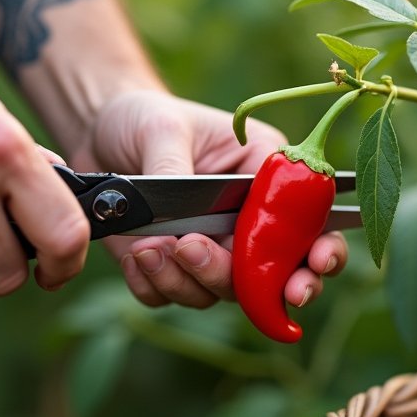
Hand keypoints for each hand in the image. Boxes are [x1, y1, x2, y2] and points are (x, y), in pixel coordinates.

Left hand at [73, 89, 348, 308]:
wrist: (97, 131)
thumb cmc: (144, 117)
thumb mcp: (163, 129)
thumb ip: (175, 173)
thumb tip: (175, 228)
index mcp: (268, 179)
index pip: (310, 223)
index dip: (320, 253)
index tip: (313, 267)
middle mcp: (248, 223)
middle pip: (270, 274)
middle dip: (253, 285)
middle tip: (204, 259)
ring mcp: (213, 251)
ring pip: (217, 293)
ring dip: (184, 279)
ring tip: (147, 244)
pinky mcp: (173, 270)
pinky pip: (171, 298)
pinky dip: (152, 284)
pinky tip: (134, 254)